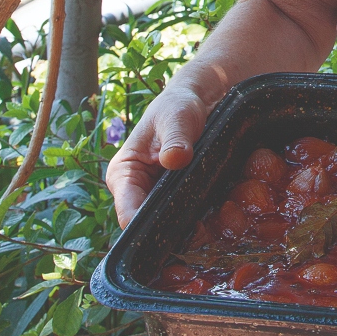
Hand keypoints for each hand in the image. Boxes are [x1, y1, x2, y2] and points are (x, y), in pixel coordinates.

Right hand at [106, 83, 210, 226]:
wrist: (195, 101)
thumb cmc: (178, 106)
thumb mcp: (177, 118)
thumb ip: (175, 139)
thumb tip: (174, 159)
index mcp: (123, 175)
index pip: (127, 214)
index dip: (147, 230)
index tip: (175, 233)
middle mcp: (134, 190)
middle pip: (146, 224)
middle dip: (170, 232)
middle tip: (201, 235)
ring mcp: (153, 195)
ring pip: (165, 224)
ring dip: (185, 227)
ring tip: (210, 230)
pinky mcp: (173, 196)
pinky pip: (180, 215)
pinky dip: (194, 218)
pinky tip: (213, 221)